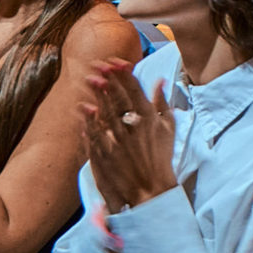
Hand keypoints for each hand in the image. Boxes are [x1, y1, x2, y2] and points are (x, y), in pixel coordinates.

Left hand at [81, 60, 176, 211]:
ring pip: (106, 111)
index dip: (123, 74)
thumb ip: (163, 103)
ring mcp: (119, 139)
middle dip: (108, 78)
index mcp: (150, 117)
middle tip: (99, 65)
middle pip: (119, 96)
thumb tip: (160, 81)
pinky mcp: (107, 153)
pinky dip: (89, 120)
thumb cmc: (161, 159)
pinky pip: (96, 133)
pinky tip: (83, 108)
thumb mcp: (169, 128)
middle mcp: (134, 125)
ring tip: (90, 79)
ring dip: (98, 94)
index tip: (115, 62)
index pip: (135, 89)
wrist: (152, 190)